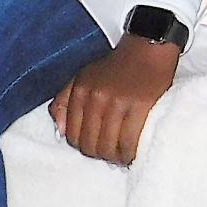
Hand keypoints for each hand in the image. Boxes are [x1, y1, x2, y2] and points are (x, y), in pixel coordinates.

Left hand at [50, 35, 179, 165]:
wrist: (147, 49)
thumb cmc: (116, 67)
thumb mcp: (83, 77)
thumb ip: (64, 102)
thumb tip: (59, 132)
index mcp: (80, 91)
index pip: (73, 136)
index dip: (84, 146)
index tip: (96, 146)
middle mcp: (95, 98)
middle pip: (90, 146)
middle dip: (100, 154)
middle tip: (111, 151)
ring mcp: (118, 103)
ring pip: (108, 148)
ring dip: (115, 157)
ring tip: (123, 154)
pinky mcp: (140, 107)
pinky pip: (129, 143)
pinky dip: (130, 154)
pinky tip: (133, 152)